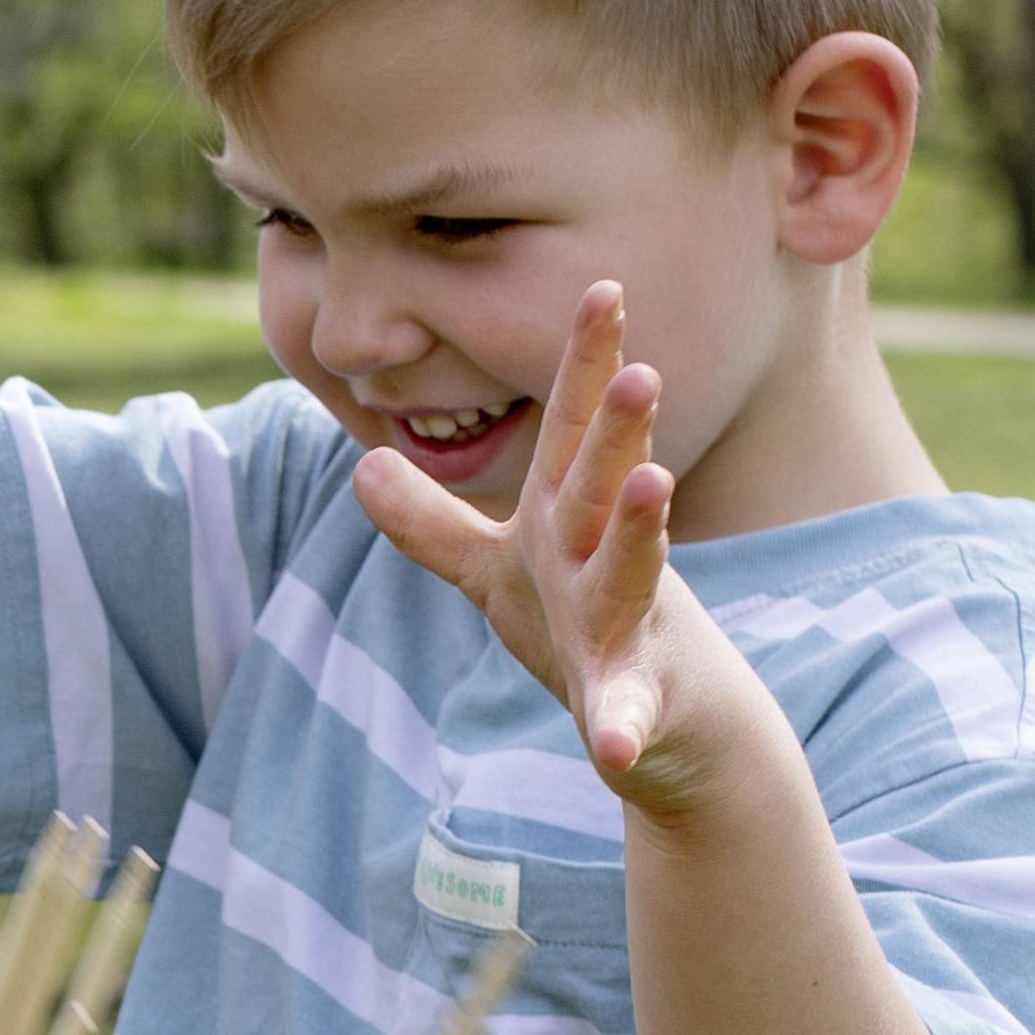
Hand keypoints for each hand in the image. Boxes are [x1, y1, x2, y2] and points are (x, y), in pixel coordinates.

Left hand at [348, 283, 747, 817]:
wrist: (670, 728)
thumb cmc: (582, 627)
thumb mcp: (497, 572)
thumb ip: (433, 524)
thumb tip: (364, 468)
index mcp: (566, 520)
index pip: (575, 431)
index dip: (587, 363)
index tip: (604, 289)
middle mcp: (602, 558)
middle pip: (604, 485)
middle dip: (619, 430)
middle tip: (640, 369)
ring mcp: (626, 627)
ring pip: (632, 573)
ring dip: (640, 531)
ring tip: (655, 487)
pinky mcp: (636, 701)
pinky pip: (627, 712)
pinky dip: (623, 724)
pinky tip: (615, 745)